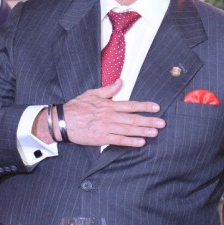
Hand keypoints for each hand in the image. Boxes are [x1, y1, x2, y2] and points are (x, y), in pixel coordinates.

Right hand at [35, 79, 164, 146]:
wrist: (61, 121)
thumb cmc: (76, 107)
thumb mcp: (92, 93)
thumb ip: (108, 89)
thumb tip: (120, 81)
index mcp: (108, 105)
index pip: (130, 105)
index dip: (144, 106)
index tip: (156, 108)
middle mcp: (109, 116)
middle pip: (132, 118)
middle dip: (148, 121)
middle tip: (161, 123)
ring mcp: (106, 128)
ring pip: (128, 130)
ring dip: (142, 131)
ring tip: (155, 133)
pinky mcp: (101, 138)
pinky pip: (118, 140)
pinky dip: (130, 142)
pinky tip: (140, 143)